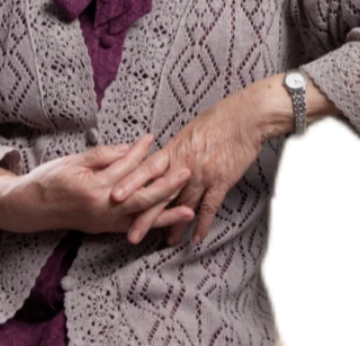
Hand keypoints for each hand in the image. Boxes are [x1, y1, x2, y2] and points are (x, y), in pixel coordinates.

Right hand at [0, 134, 195, 235]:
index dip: (139, 152)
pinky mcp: (102, 228)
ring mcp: (103, 222)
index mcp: (93, 188)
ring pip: (140, 217)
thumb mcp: (74, 160)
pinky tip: (166, 223)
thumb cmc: (48, 179)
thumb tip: (129, 148)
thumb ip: (103, 155)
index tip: (152, 138)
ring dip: (166, 212)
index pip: (124, 167)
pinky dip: (150, 225)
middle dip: (166, 185)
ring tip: (189, 207)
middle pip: (141, 197)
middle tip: (186, 170)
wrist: (28, 207)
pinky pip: (131, 227)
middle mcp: (101, 208)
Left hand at [110, 84, 268, 246]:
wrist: (245, 117)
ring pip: (184, 204)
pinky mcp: (222, 181)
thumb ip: (175, 150)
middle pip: (160, 193)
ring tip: (165, 242)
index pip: (147, 169)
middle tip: (131, 235)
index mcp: (174, 149)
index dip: (130, 183)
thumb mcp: (190, 131)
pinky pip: (209, 207)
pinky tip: (196, 238)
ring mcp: (203, 174)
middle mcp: (185, 164)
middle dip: (145, 216)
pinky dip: (202, 223)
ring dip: (174, 225)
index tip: (114, 196)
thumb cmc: (218, 119)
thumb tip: (162, 161)